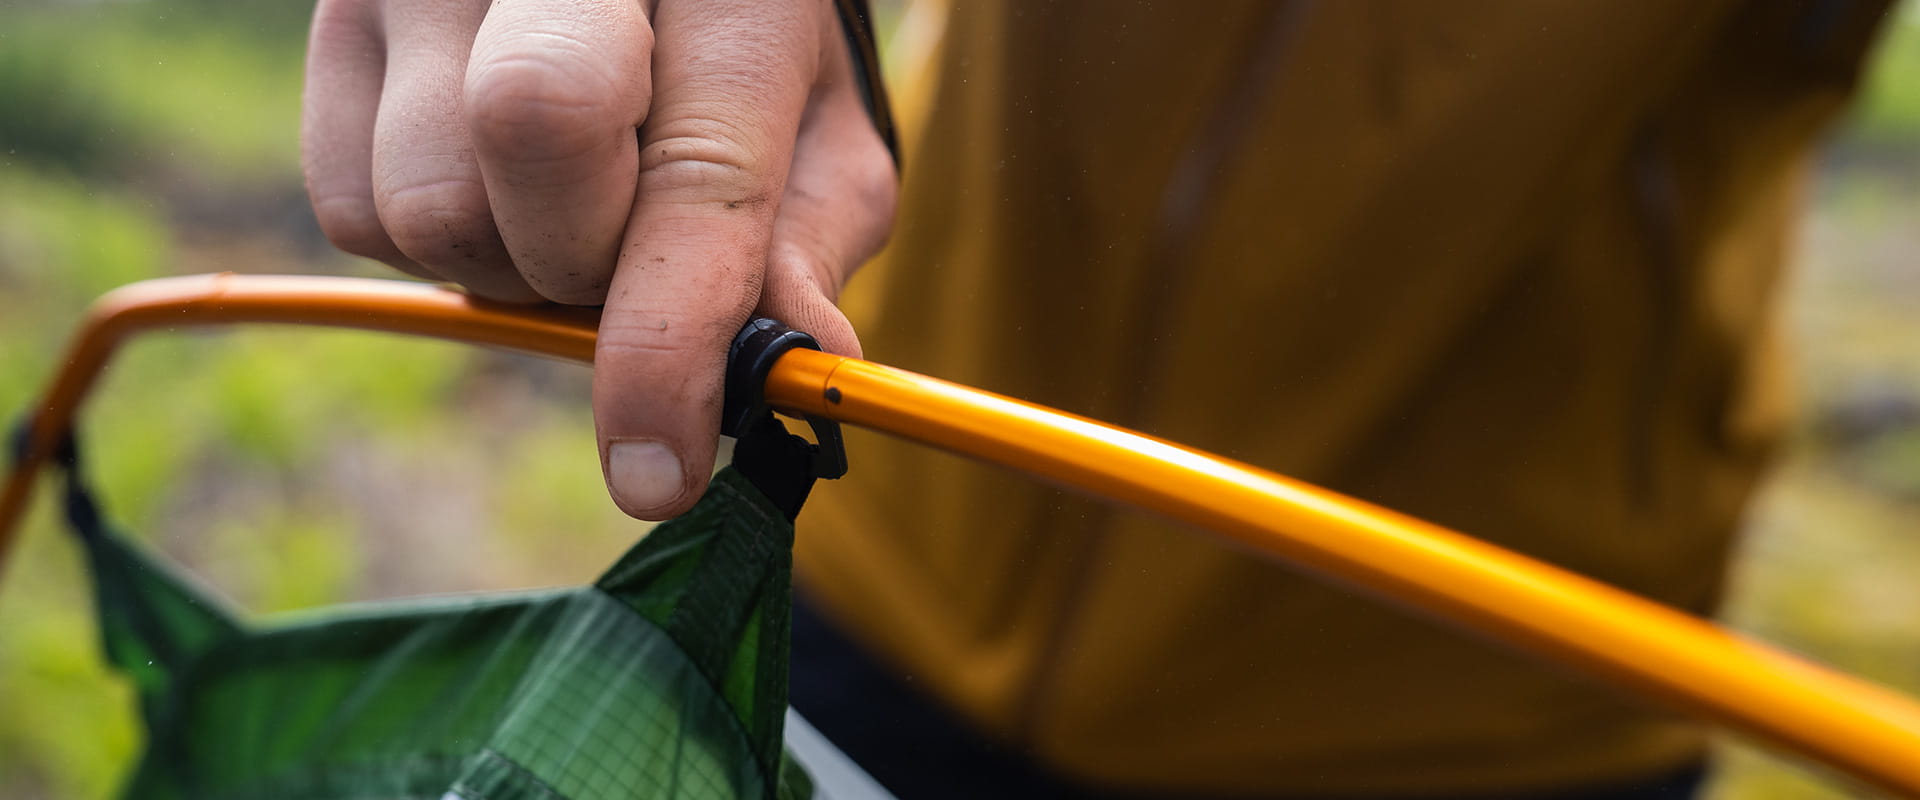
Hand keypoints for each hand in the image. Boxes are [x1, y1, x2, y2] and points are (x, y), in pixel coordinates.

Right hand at [301, 0, 895, 518]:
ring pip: (424, 208)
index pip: (687, 172)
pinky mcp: (335, 16)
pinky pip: (352, 212)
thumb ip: (811, 239)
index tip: (658, 471)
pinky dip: (433, 246)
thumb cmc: (746, 44)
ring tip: (570, 212)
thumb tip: (798, 369)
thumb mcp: (819, 125)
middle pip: (529, 146)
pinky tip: (498, 189)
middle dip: (584, 270)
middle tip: (629, 257)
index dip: (668, 342)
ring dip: (509, 268)